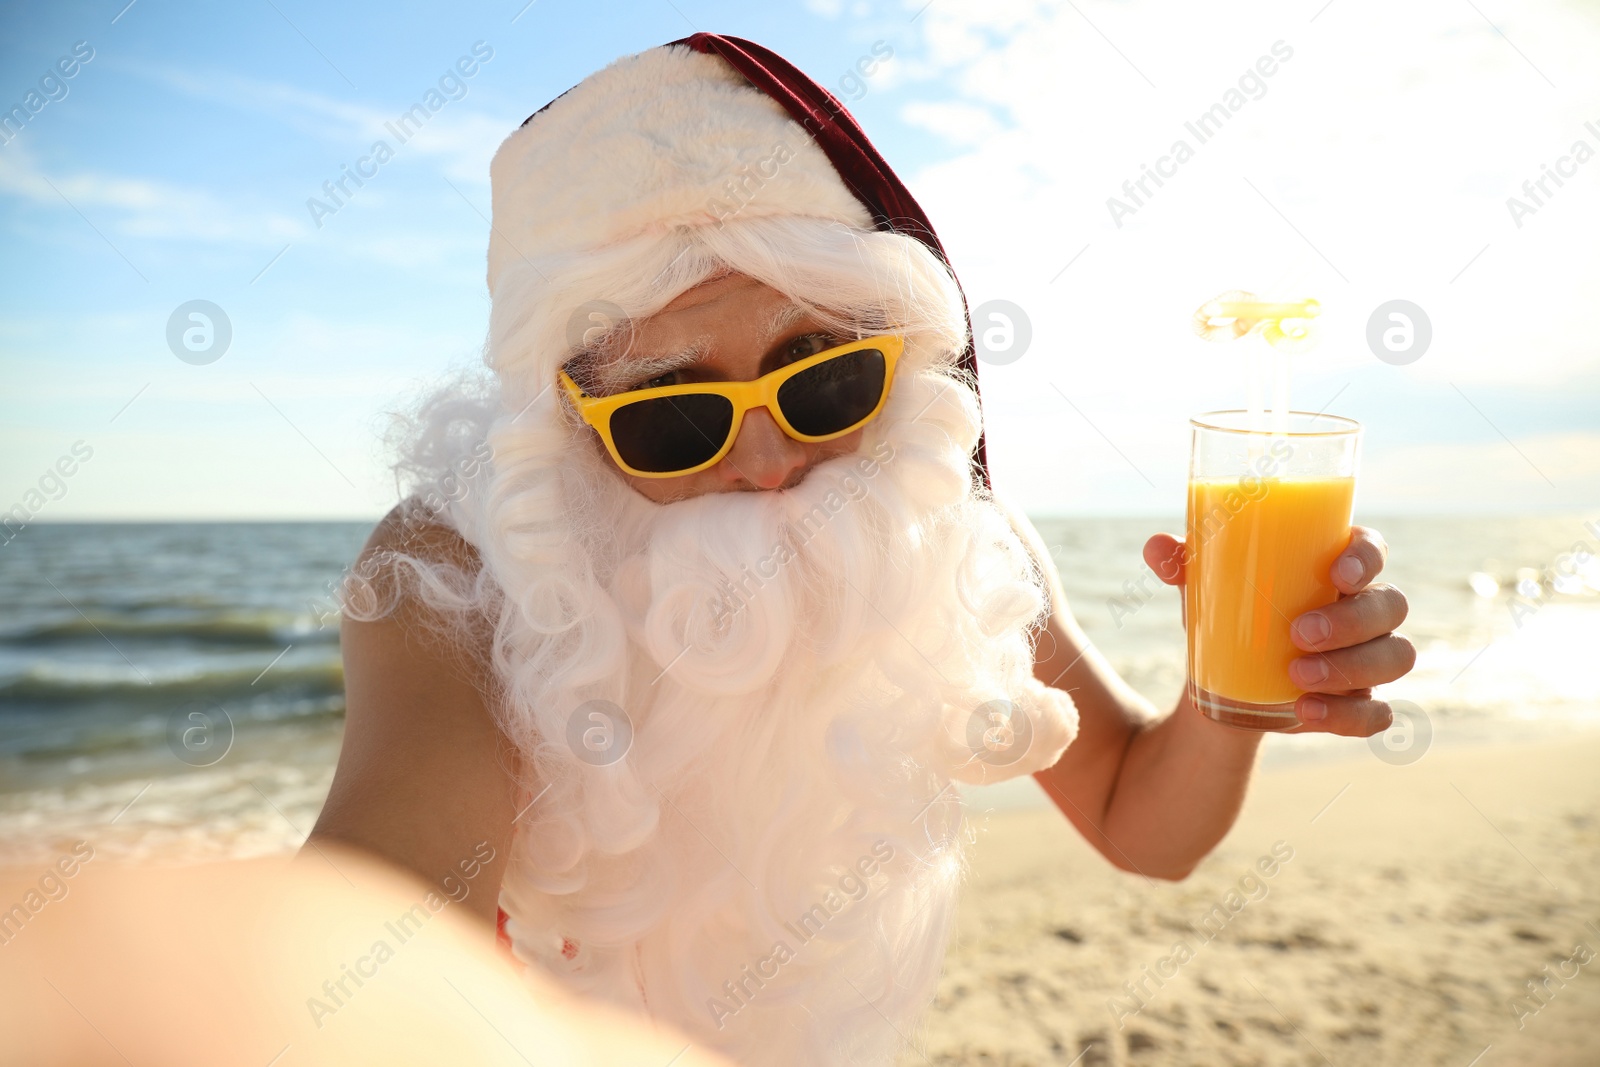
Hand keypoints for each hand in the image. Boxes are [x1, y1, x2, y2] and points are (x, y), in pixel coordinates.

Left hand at [1142, 526, 1415, 736]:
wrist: (1223, 678)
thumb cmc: (1228, 611)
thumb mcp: (1206, 588)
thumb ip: (1184, 565)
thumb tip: (1156, 548)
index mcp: (1337, 567)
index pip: (1372, 550)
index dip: (1366, 558)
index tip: (1336, 574)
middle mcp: (1366, 610)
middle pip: (1389, 607)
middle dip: (1352, 620)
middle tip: (1299, 632)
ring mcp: (1369, 658)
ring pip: (1394, 658)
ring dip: (1351, 667)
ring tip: (1296, 674)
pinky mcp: (1358, 702)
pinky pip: (1378, 713)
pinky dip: (1349, 715)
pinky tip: (1306, 711)